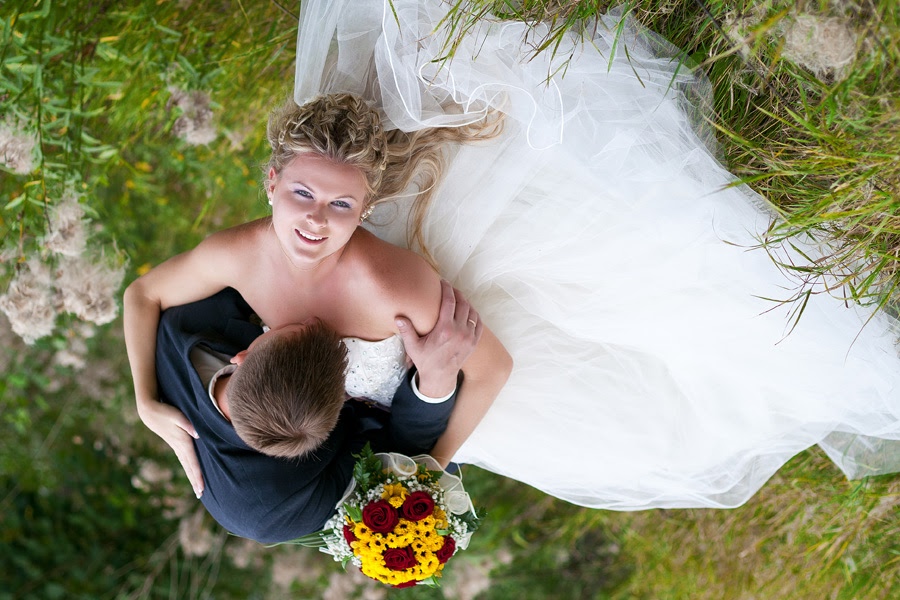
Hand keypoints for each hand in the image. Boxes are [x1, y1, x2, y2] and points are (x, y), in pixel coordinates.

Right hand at [137, 398, 203, 497]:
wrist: (150, 411)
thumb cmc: (165, 411)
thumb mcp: (177, 415)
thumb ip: (188, 424)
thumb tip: (197, 435)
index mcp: (183, 442)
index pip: (192, 462)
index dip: (197, 475)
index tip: (201, 487)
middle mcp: (180, 447)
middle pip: (189, 467)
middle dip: (195, 481)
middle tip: (200, 494)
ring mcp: (177, 447)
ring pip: (186, 465)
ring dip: (192, 477)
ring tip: (197, 490)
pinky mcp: (175, 444)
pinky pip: (184, 460)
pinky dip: (189, 468)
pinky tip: (191, 474)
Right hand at [395, 279, 482, 397]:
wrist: (440, 378)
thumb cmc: (425, 361)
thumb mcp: (413, 347)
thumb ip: (406, 331)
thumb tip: (398, 317)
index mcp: (444, 329)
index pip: (449, 301)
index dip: (447, 289)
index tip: (443, 282)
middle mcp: (459, 331)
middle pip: (463, 303)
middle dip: (457, 293)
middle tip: (450, 288)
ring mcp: (469, 337)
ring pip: (472, 312)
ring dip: (466, 302)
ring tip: (458, 298)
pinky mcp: (474, 342)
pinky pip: (479, 323)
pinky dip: (474, 314)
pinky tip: (468, 311)